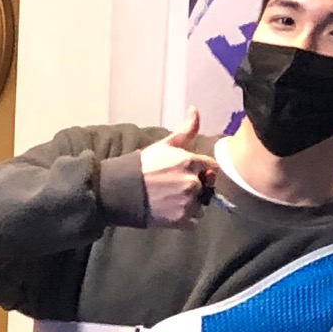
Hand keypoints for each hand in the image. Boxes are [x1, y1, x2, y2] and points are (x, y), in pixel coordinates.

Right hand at [138, 112, 216, 226]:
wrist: (120, 190)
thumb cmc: (141, 165)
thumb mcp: (163, 145)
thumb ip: (185, 130)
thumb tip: (195, 109)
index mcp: (190, 162)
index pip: (211, 167)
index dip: (202, 170)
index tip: (189, 173)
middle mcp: (192, 182)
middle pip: (206, 187)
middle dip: (196, 188)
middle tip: (176, 188)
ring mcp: (187, 202)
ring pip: (201, 205)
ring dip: (191, 204)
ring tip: (172, 201)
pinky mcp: (180, 219)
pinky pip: (193, 221)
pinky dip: (185, 219)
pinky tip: (171, 212)